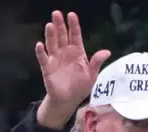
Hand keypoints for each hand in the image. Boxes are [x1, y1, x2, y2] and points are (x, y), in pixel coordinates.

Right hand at [34, 11, 110, 127]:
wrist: (68, 101)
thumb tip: (107, 52)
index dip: (73, 25)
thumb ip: (96, 62)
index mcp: (77, 51)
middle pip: (62, 36)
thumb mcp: (92, 75)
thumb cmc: (80, 87)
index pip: (75, 35)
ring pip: (52, 44)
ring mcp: (55, 59)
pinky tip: (40, 45)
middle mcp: (65, 52)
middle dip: (60, 25)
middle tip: (56, 13)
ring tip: (50, 25)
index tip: (71, 15)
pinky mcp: (47, 69)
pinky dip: (41, 52)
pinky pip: (43, 59)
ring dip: (50, 35)